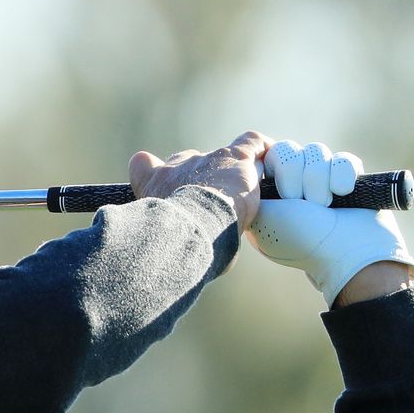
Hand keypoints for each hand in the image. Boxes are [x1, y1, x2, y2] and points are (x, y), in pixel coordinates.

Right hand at [130, 131, 266, 229]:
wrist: (191, 227)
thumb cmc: (173, 242)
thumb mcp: (160, 239)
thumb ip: (167, 239)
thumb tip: (176, 269)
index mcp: (155, 184)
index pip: (144, 167)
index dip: (152, 170)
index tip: (159, 177)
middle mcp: (178, 166)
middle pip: (189, 162)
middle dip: (200, 179)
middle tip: (215, 203)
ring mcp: (208, 160)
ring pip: (222, 159)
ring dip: (231, 173)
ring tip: (245, 193)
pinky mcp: (236, 158)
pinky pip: (252, 143)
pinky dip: (263, 148)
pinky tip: (270, 157)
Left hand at [246, 140, 413, 305]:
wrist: (348, 254)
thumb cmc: (301, 238)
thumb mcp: (262, 217)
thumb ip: (248, 189)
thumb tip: (254, 163)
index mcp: (268, 194)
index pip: (264, 155)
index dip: (275, 168)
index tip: (283, 192)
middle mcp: (293, 184)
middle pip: (289, 149)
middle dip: (295, 176)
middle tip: (301, 203)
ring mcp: (321, 181)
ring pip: (316, 151)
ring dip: (318, 179)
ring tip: (324, 205)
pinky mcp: (348, 179)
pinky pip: (343, 159)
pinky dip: (342, 175)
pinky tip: (343, 192)